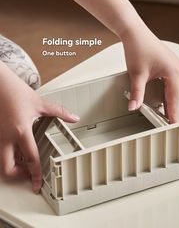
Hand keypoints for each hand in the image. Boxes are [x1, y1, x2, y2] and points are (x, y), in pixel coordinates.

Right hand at [0, 62, 78, 192]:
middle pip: (7, 169)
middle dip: (18, 175)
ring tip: (23, 160)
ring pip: (0, 162)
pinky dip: (6, 155)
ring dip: (12, 165)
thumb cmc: (15, 91)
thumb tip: (74, 117)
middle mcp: (5, 138)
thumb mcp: (39, 103)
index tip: (38, 184)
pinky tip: (15, 147)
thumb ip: (59, 112)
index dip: (36, 174)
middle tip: (28, 172)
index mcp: (20, 131)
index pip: (30, 158)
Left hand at [122, 25, 178, 122]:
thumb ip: (137, 93)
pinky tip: (162, 96)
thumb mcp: (137, 74)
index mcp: (173, 71)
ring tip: (166, 112)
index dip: (174, 112)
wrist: (134, 33)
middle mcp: (177, 68)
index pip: (174, 97)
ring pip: (174, 87)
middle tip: (169, 121)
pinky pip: (171, 81)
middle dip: (172, 107)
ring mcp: (174, 64)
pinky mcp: (168, 63)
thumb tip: (134, 106)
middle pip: (176, 93)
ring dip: (170, 99)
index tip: (174, 123)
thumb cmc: (138, 47)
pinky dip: (167, 90)